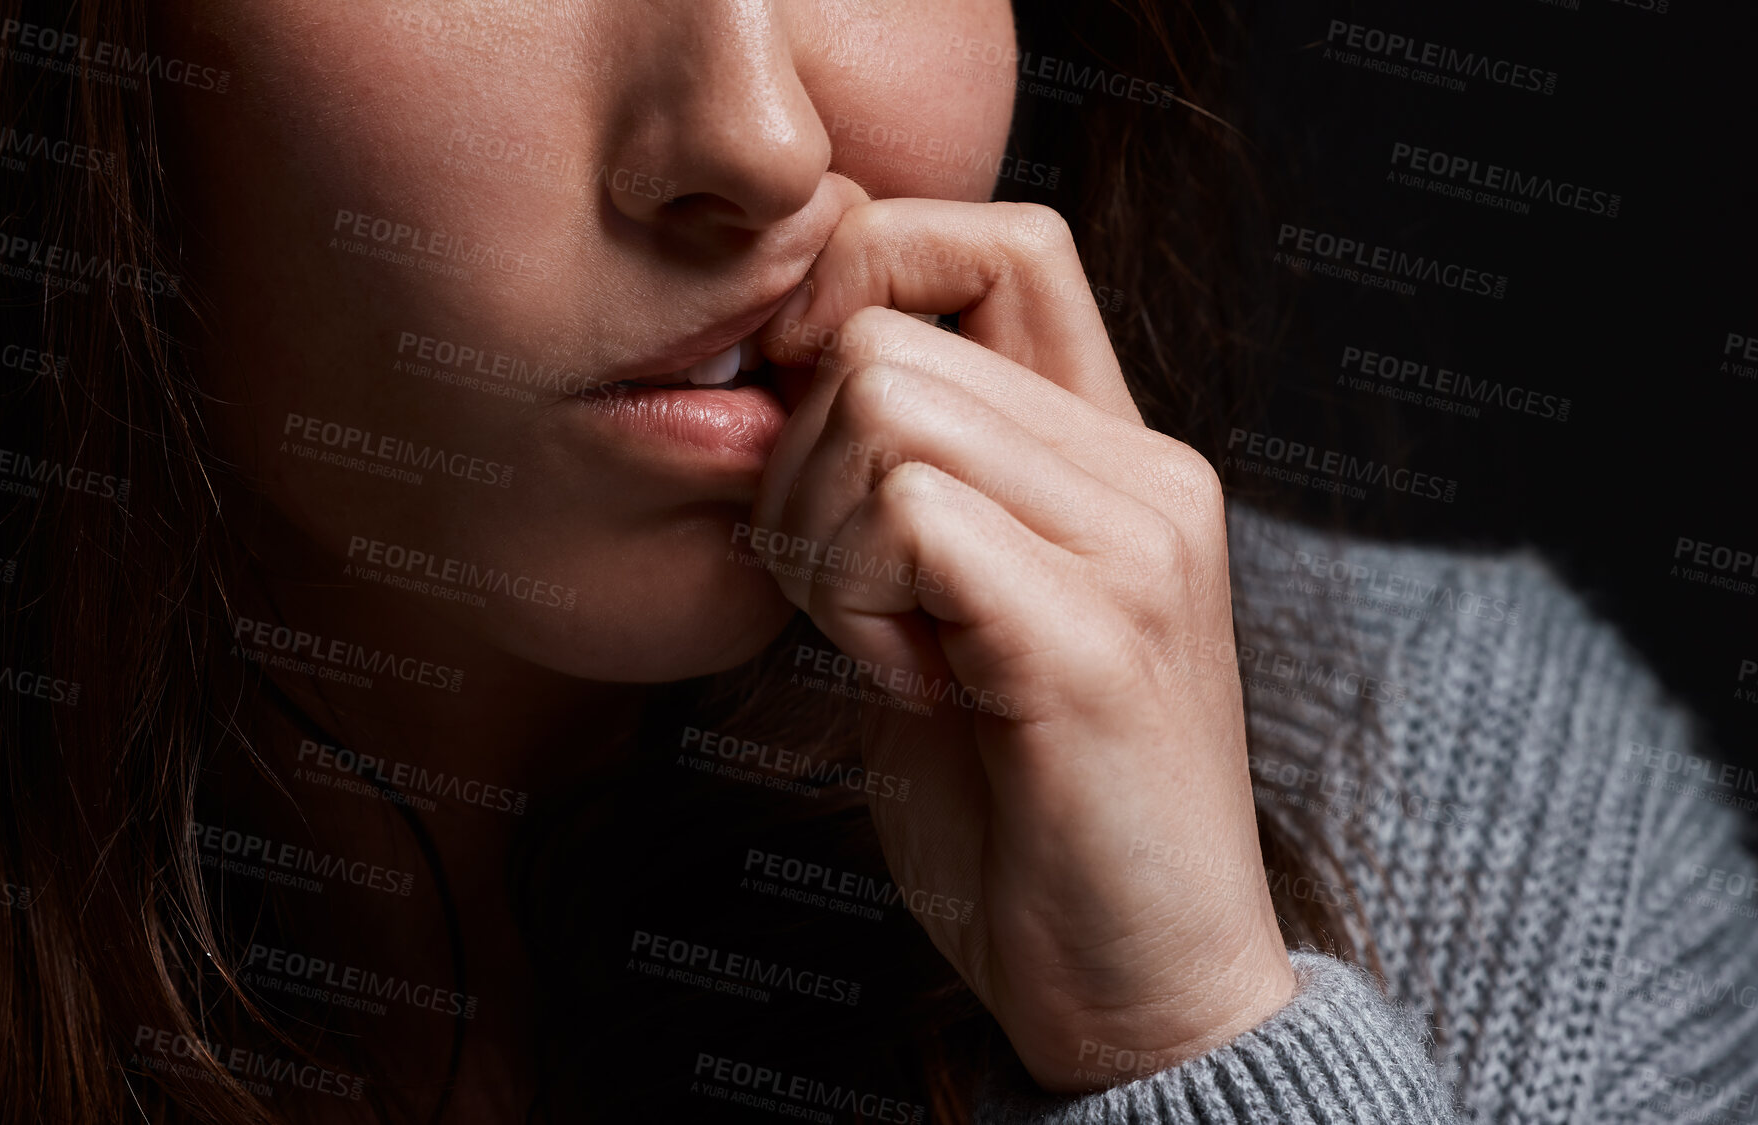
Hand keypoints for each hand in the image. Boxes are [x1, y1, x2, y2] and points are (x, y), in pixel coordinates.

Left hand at [751, 194, 1296, 1092]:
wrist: (1143, 986)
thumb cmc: (1027, 806)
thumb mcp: (960, 611)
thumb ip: (912, 485)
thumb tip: (786, 375)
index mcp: (1122, 454)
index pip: (1001, 237)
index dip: (868, 274)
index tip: (806, 409)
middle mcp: (1148, 473)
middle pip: (890, 333)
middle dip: (797, 461)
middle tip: (838, 587)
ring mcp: (1136, 546)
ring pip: (882, 409)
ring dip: (818, 537)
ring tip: (882, 641)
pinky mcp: (1093, 635)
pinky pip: (905, 518)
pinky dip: (853, 602)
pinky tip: (906, 684)